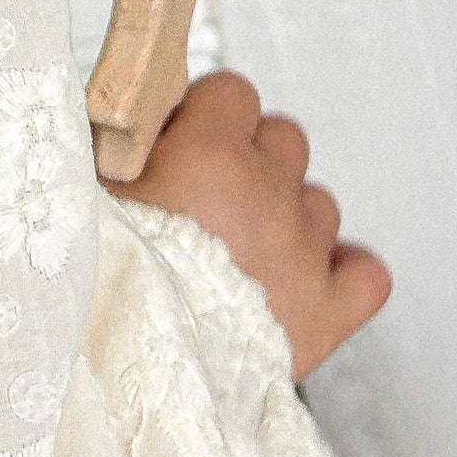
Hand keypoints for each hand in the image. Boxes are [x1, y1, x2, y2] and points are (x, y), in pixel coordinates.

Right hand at [104, 70, 390, 380]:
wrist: (128, 364)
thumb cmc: (100, 268)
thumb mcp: (89, 183)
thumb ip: (122, 140)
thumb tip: (134, 117)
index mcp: (210, 152)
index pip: (235, 92)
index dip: (208, 113)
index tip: (183, 141)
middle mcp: (266, 192)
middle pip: (286, 138)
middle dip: (253, 158)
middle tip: (210, 196)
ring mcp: (303, 254)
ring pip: (320, 204)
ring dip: (288, 216)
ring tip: (244, 250)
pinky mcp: (325, 315)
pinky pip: (367, 275)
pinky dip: (344, 272)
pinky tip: (308, 277)